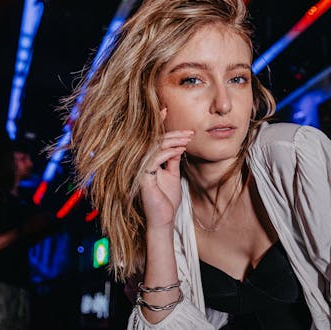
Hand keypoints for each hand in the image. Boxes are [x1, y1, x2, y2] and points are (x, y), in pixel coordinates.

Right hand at [140, 114, 192, 229]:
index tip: (166, 110)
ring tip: (188, 139)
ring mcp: (140, 169)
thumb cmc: (166, 200)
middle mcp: (140, 163)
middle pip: (153, 140)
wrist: (164, 219)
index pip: (151, 140)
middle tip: (190, 132)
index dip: (157, 124)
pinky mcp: (143, 177)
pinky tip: (181, 150)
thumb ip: (172, 160)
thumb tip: (177, 146)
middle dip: (173, 133)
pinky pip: (155, 159)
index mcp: (146, 161)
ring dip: (173, 141)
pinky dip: (169, 152)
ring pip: (155, 147)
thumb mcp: (172, 175)